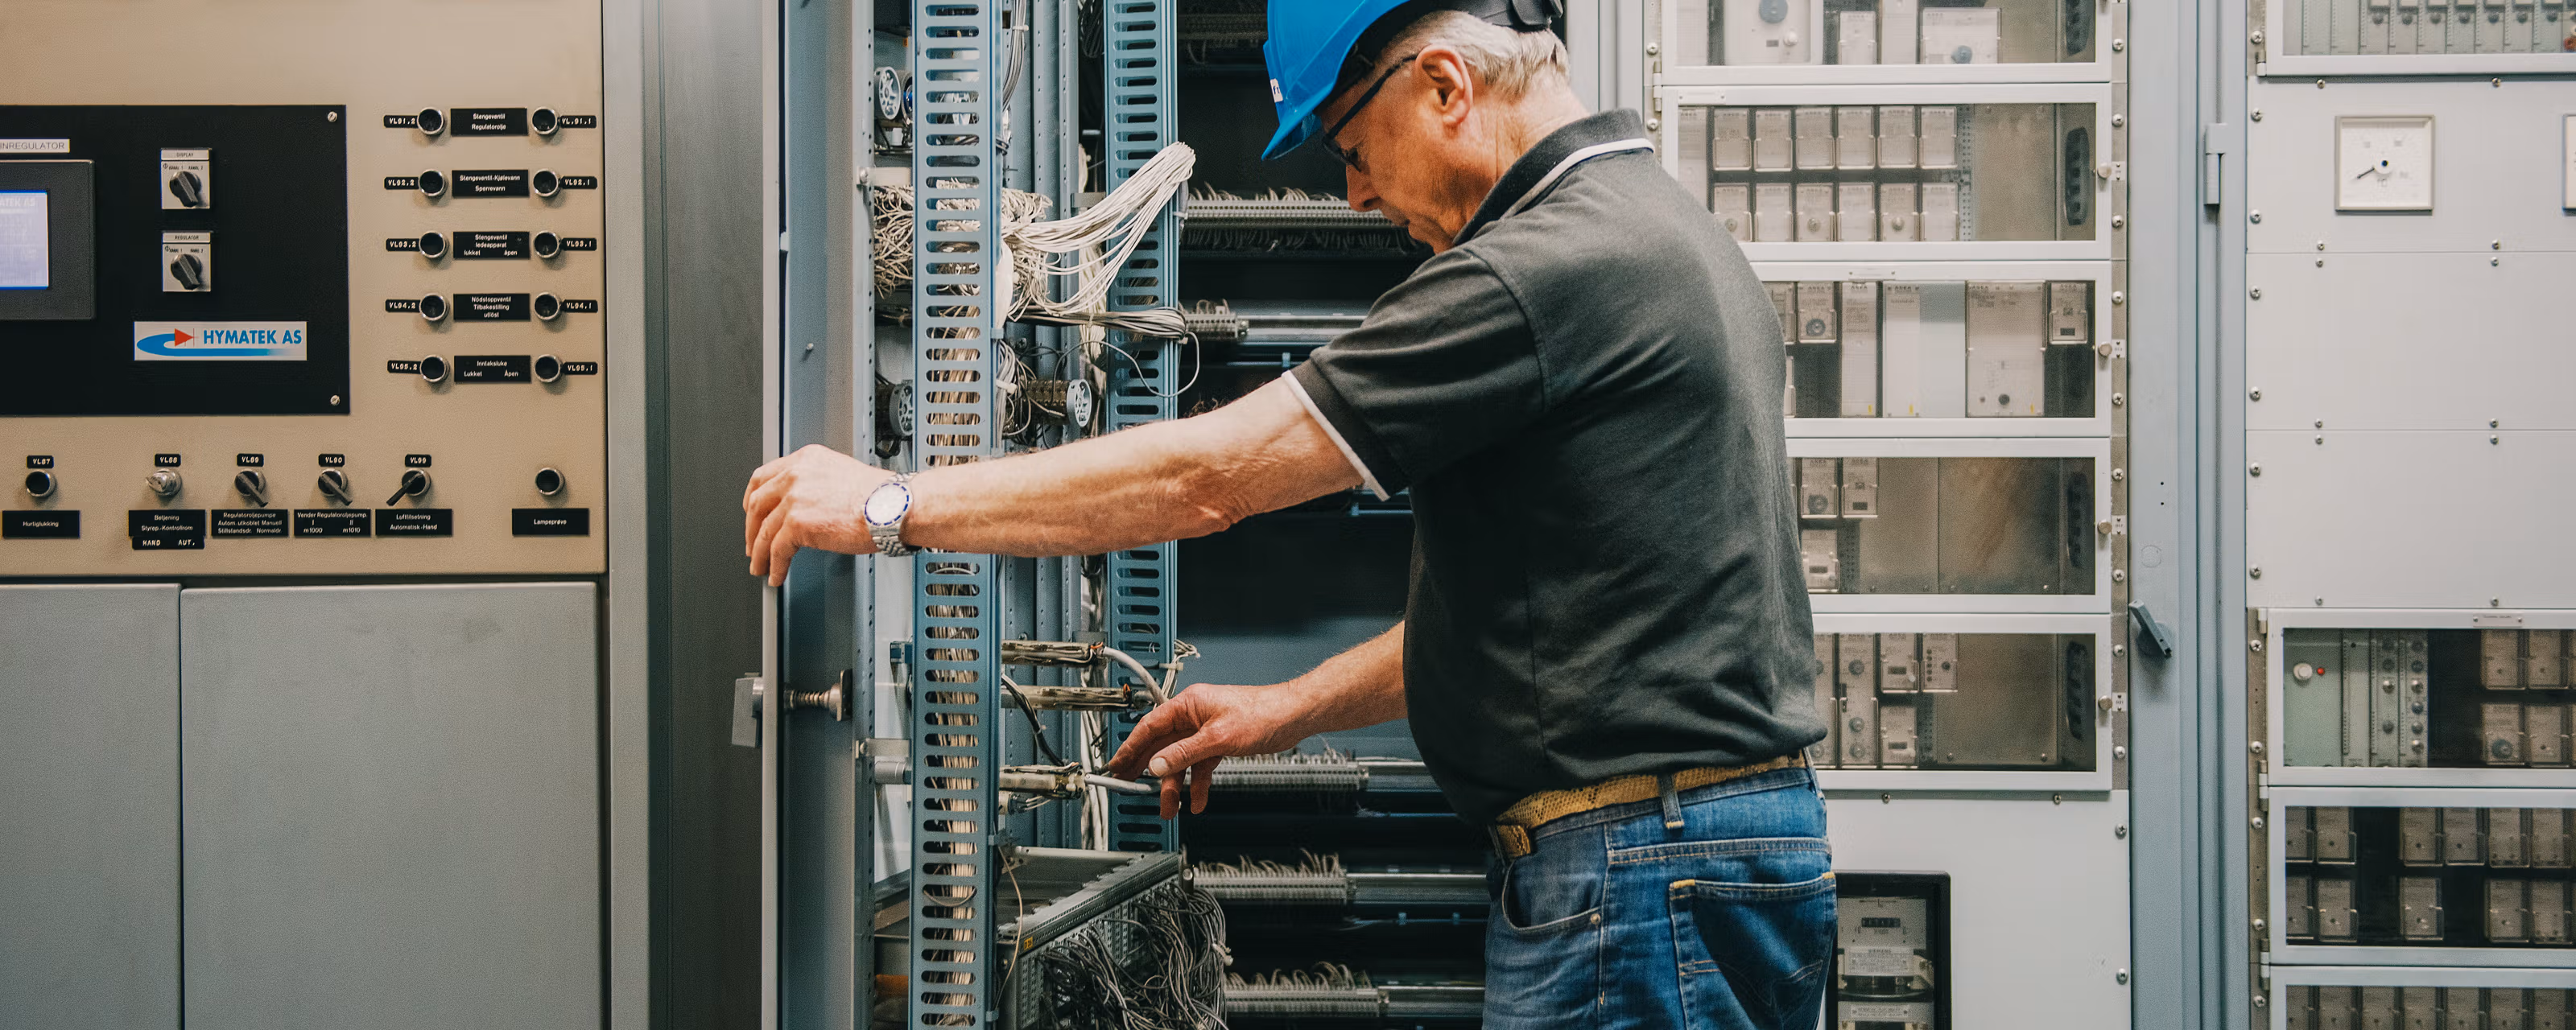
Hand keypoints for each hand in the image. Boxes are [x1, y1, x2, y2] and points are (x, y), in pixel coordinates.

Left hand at [743, 444, 895, 585]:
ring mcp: (794, 498)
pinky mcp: (797, 523)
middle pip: (757, 503)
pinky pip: (777, 550)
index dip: (753, 500)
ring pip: (763, 530)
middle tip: (752, 545)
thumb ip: (817, 484)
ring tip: (761, 567)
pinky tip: (778, 574)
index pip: (764, 477)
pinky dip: (775, 566)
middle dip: (751, 529)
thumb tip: (807, 506)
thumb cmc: (881, 498)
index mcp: (806, 460)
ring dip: (759, 553)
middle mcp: (796, 474)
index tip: (752, 514)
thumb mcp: (841, 475)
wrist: (893, 508)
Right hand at [1108, 682, 1312, 818]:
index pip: (1149, 727)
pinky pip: (1200, 766)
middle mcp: (1194, 717)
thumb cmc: (1262, 713)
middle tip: (1129, 787)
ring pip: (1181, 761)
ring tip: (1167, 808)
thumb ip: (1185, 752)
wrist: (1292, 716)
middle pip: (1162, 746)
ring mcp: (1206, 731)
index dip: (1130, 747)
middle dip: (1148, 770)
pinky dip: (1197, 784)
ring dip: (1174, 785)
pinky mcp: (1220, 743)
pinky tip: (1196, 800)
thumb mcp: (1218, 737)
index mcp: (1188, 705)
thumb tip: (1157, 764)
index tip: (1116, 765)